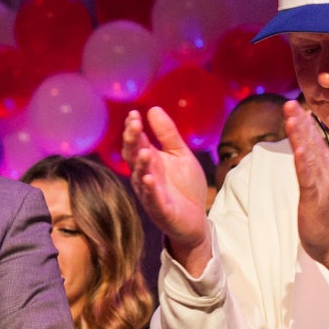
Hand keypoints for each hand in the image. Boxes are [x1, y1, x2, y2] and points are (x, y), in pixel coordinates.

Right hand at [121, 107, 210, 274]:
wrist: (196, 219)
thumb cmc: (184, 186)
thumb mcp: (180, 155)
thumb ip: (167, 134)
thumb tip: (153, 109)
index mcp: (148, 161)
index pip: (136, 142)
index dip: (134, 129)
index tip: (134, 114)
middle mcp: (143, 176)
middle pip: (133, 157)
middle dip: (132, 141)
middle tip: (134, 125)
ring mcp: (150, 193)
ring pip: (141, 177)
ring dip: (141, 164)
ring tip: (144, 150)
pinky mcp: (160, 209)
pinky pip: (152, 198)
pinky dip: (150, 189)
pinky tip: (148, 178)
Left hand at [285, 102, 328, 288]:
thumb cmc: (325, 215)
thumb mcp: (316, 185)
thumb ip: (311, 167)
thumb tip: (304, 150)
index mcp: (324, 168)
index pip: (313, 140)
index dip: (303, 122)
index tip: (294, 103)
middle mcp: (325, 172)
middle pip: (311, 143)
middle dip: (300, 122)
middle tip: (290, 102)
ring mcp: (321, 184)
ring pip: (309, 156)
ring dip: (301, 137)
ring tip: (294, 119)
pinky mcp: (315, 199)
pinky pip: (308, 179)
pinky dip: (304, 164)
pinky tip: (299, 152)